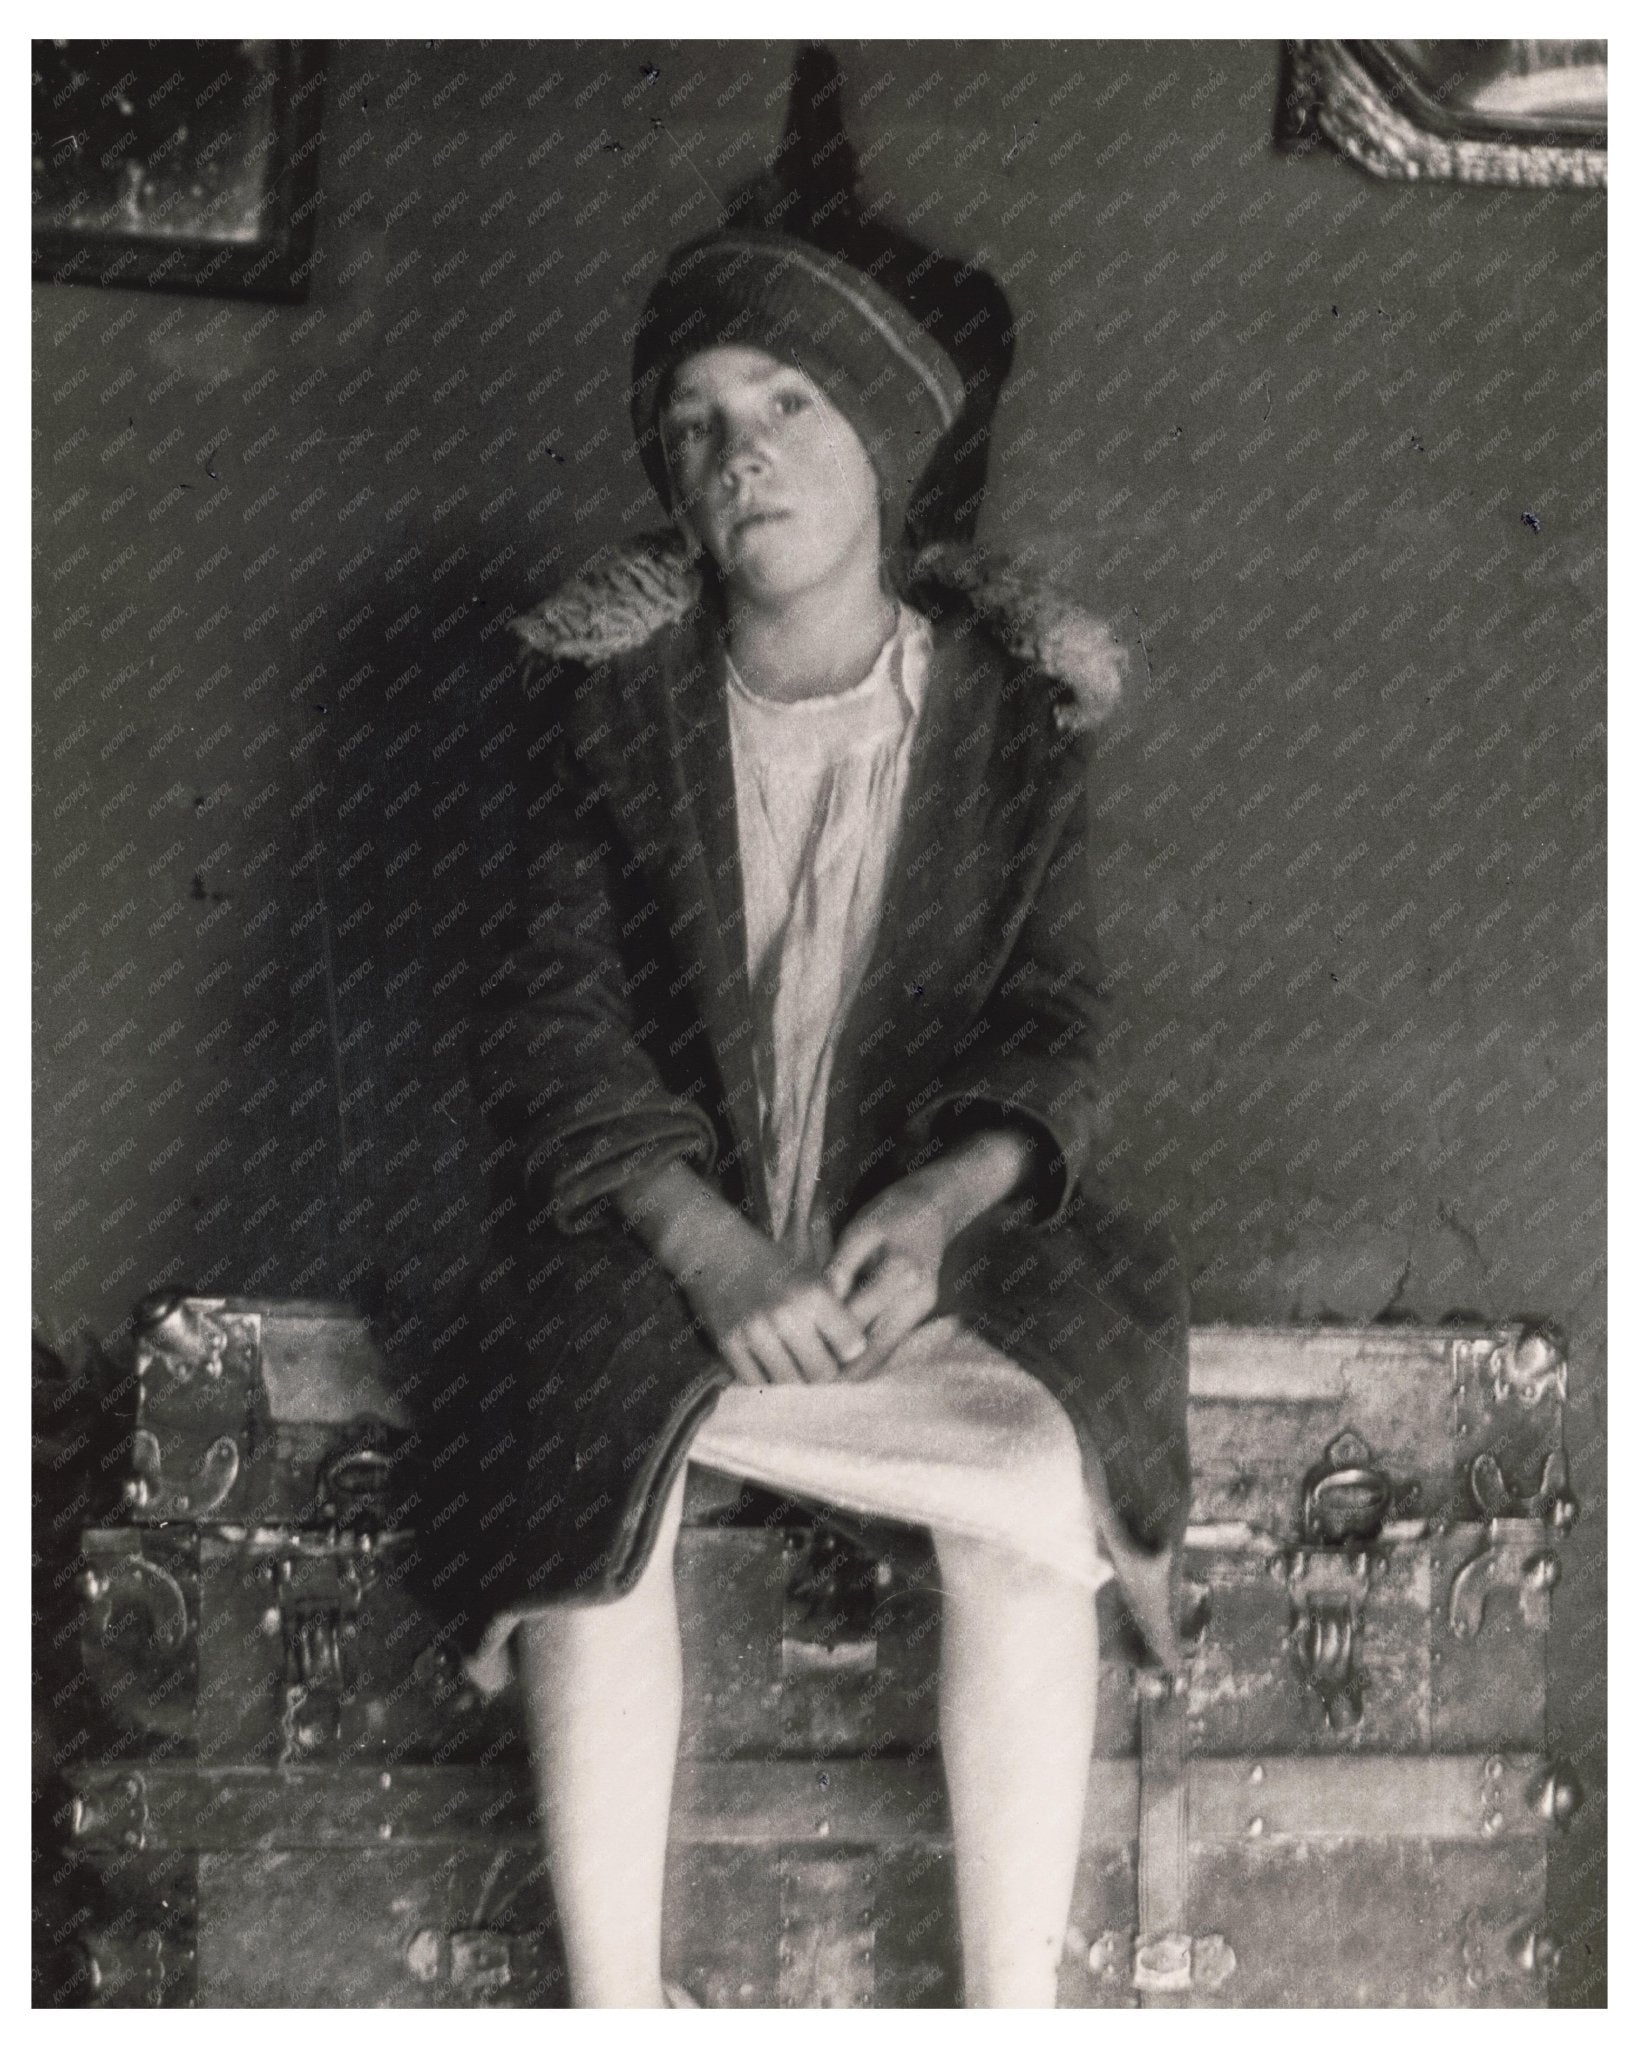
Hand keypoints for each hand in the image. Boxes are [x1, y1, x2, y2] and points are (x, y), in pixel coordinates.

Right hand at [671, 1202, 869, 1387]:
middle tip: (816, 1361)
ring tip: (792, 1364)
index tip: (840, 1347)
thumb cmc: (771, 1264)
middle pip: (822, 1372)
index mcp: (813, 1294)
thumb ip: (836, 1310)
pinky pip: (757, 1382)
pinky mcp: (728, 1344)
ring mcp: (754, 1332)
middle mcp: (785, 1314)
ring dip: (795, 1378)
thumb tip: (860, 1353)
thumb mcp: (811, 1275)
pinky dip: (765, 1379)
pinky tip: (768, 1365)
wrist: (715, 1249)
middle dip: (823, 1370)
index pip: (851, 1347)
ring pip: (790, 1383)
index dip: (848, 1350)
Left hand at [821, 1177, 951, 1378]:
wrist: (935, 1207)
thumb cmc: (892, 1212)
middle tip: (802, 1387)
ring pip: (883, 1355)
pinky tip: (839, 1365)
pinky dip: (864, 1358)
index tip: (793, 1357)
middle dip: (839, 1373)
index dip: (823, 1343)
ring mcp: (921, 1311)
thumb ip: (840, 1267)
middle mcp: (915, 1300)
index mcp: (901, 1274)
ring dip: (852, 1371)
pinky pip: (888, 1345)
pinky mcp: (918, 1314)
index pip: (854, 1322)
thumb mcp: (860, 1230)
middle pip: (873, 1352)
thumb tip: (818, 1305)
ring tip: (816, 1381)